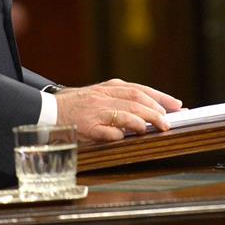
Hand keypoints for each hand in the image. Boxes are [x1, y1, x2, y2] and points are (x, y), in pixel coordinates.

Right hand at [54, 78, 181, 142]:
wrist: (46, 111)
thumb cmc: (77, 105)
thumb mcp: (101, 96)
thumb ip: (123, 100)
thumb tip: (154, 110)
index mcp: (110, 88)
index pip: (140, 89)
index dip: (161, 97)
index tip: (178, 105)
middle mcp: (104, 96)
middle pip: (135, 99)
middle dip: (155, 110)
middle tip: (169, 122)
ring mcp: (95, 111)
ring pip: (124, 112)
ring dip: (141, 121)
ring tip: (154, 128)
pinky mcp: (85, 126)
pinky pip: (104, 130)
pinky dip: (117, 133)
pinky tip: (126, 137)